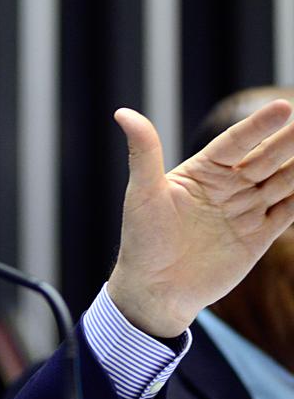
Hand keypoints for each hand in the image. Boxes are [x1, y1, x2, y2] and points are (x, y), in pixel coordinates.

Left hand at [107, 100, 293, 336]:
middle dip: (288, 141)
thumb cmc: (142, 240)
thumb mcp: (143, 193)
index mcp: (201, 172)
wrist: (156, 290)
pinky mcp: (258, 236)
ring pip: (283, 182)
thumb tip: (122, 112)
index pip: (236, 142)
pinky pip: (289, 212)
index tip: (284, 108)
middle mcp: (226, 187)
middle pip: (265, 158)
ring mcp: (245, 211)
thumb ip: (144, 152)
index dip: (259, 126)